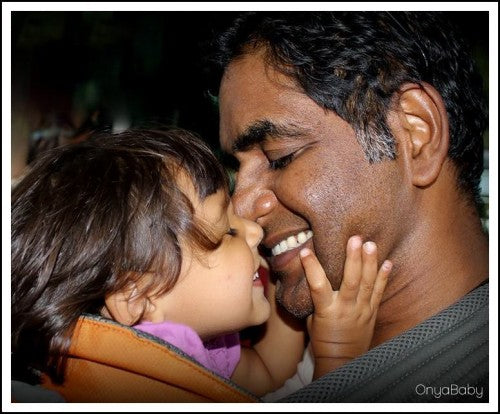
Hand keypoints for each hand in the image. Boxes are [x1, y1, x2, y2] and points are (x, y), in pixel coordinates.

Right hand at [300, 235, 391, 378]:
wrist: (341, 360)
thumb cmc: (322, 338)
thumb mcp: (311, 318)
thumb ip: (315, 297)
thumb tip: (309, 273)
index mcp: (326, 310)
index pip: (318, 286)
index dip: (312, 268)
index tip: (306, 251)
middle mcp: (345, 309)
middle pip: (351, 281)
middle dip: (354, 259)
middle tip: (355, 239)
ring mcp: (361, 310)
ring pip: (367, 284)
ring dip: (370, 263)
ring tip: (371, 244)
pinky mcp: (372, 313)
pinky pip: (379, 293)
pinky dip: (384, 277)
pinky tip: (388, 262)